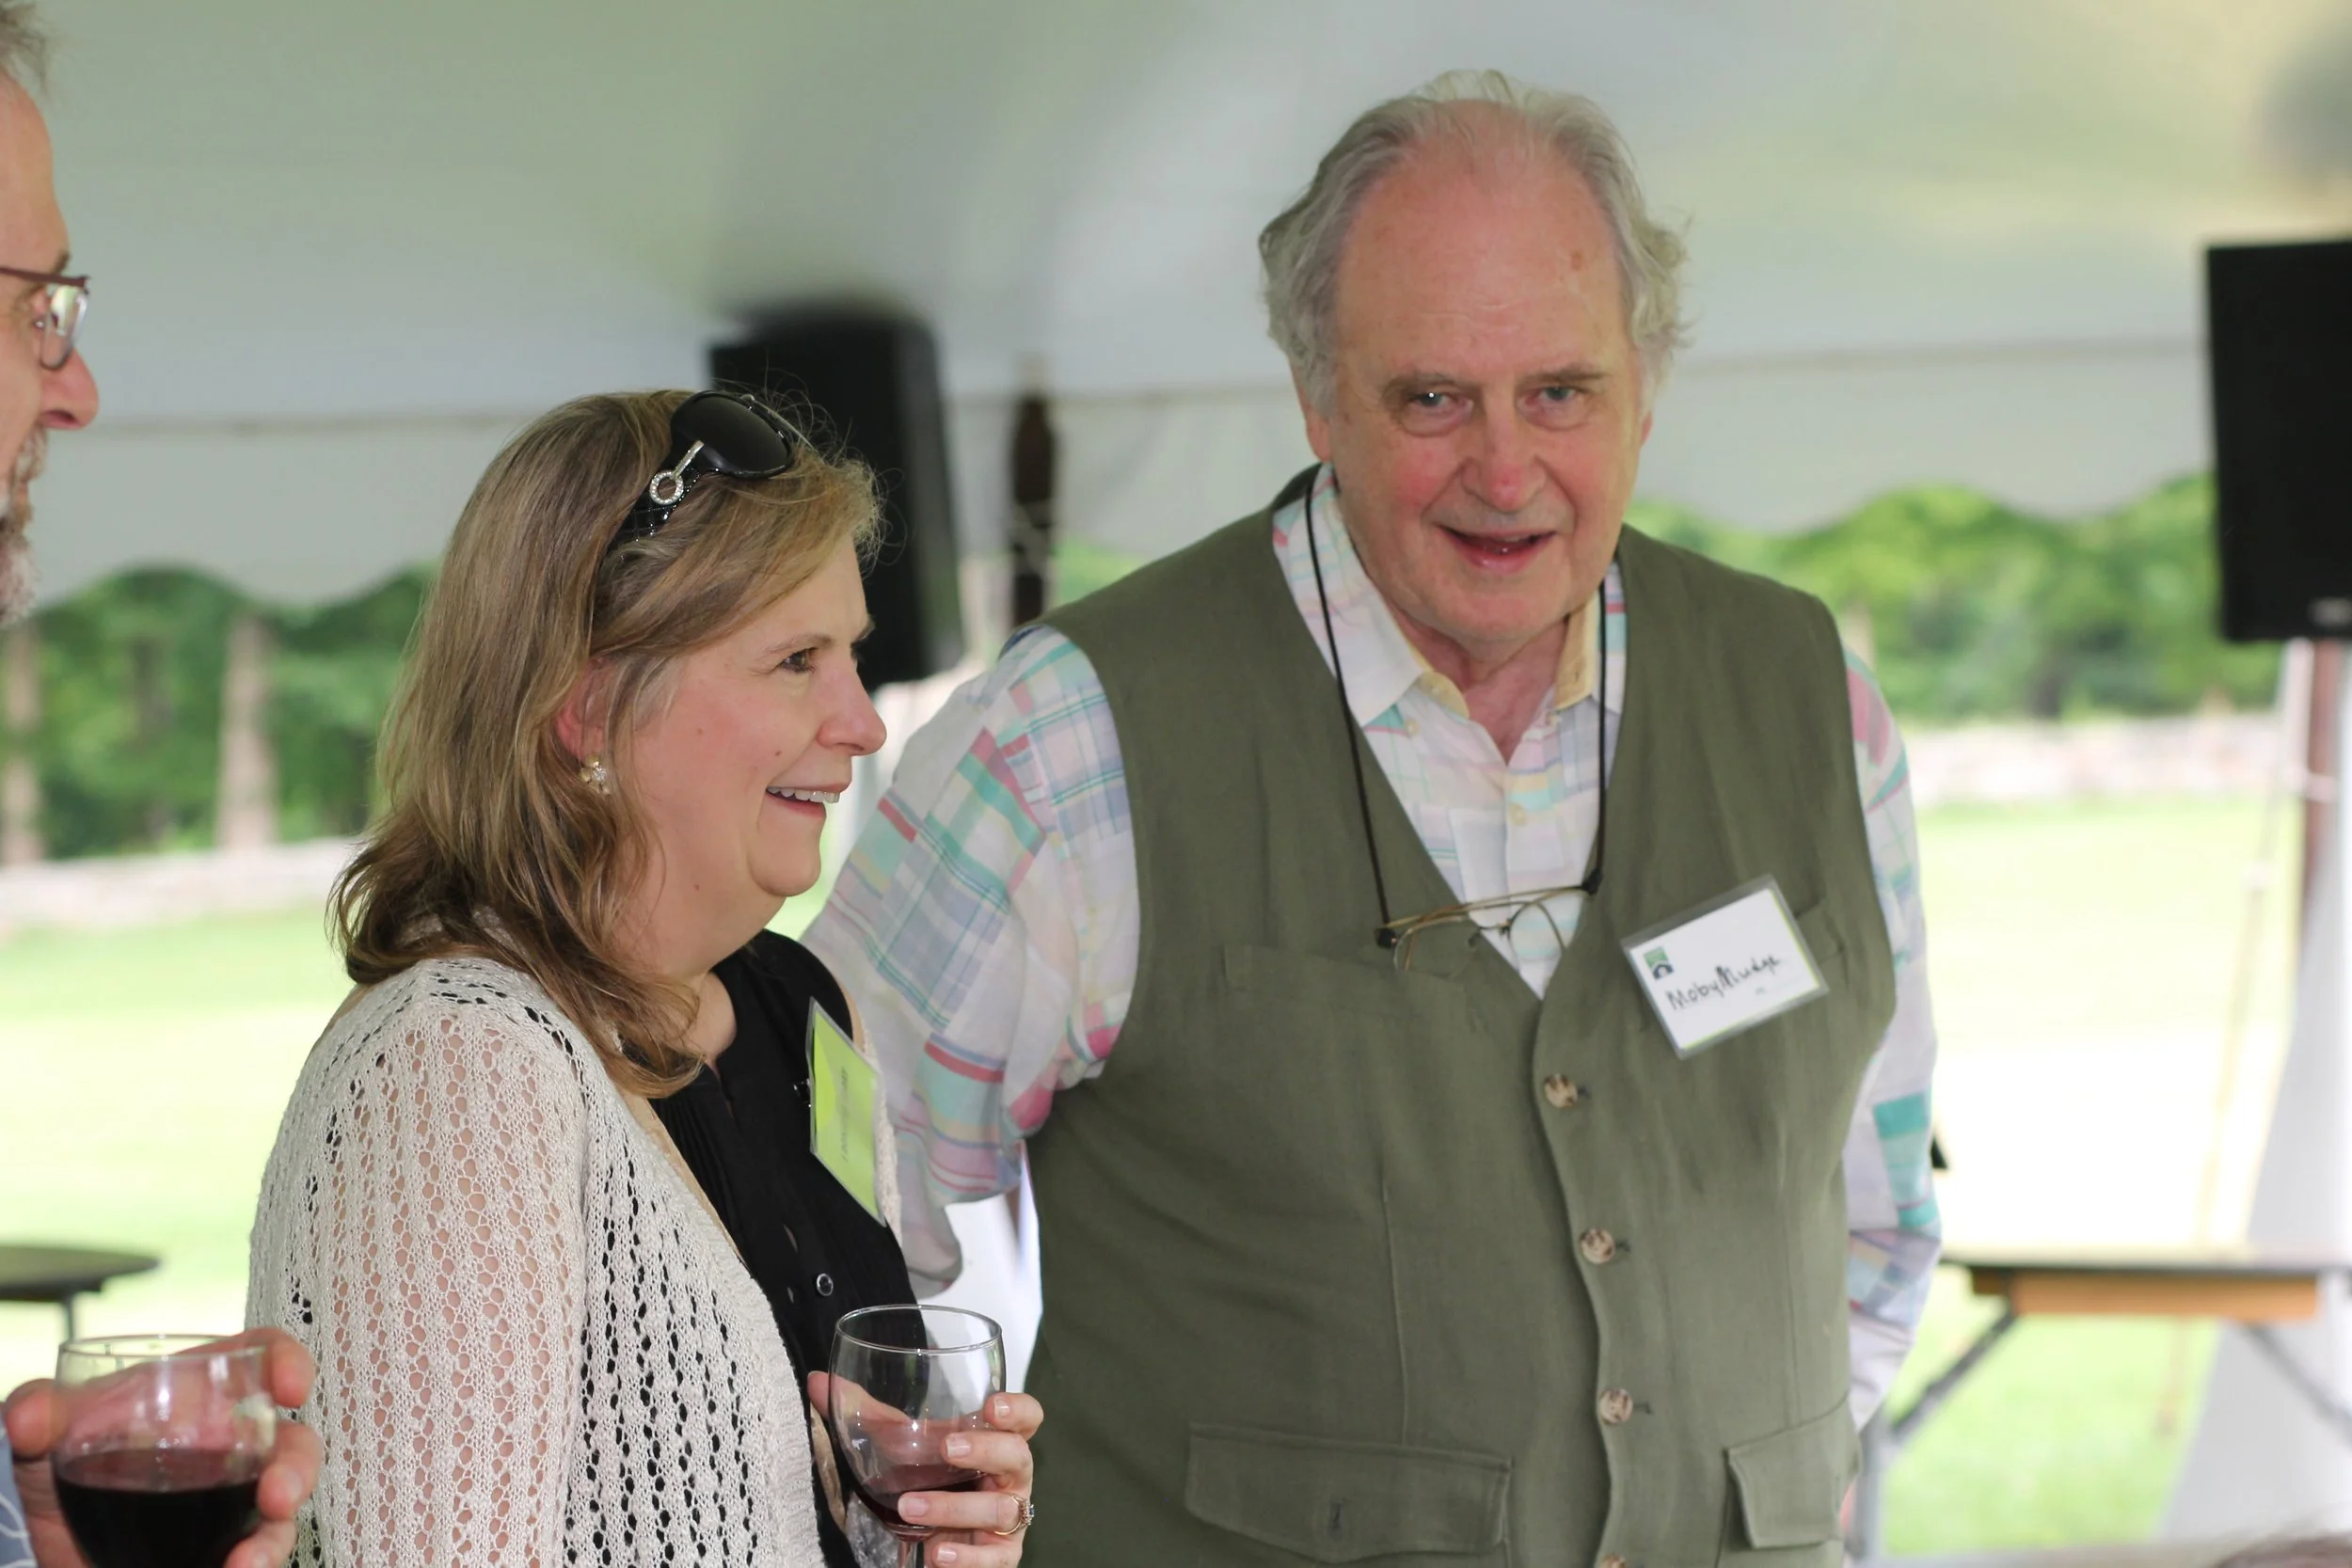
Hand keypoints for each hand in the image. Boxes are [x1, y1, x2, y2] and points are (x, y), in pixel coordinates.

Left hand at [5, 1329, 321, 1567]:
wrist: (49, 1549)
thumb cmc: (57, 1471)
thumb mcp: (43, 1436)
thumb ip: (37, 1413)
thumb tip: (28, 1419)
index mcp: (200, 1396)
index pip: (261, 1359)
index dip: (289, 1363)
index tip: (293, 1386)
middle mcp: (228, 1445)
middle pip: (291, 1441)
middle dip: (296, 1468)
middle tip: (277, 1496)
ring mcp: (231, 1499)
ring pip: (282, 1507)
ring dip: (276, 1534)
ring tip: (248, 1562)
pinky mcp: (226, 1546)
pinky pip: (258, 1552)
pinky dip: (256, 1562)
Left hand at [808, 1373, 1041, 1566]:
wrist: (939, 1538)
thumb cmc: (930, 1480)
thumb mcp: (901, 1446)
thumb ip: (866, 1414)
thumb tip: (815, 1382)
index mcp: (996, 1441)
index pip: (1027, 1417)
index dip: (1017, 1409)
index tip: (991, 1405)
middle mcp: (1011, 1478)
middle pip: (1018, 1457)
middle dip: (986, 1451)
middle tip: (947, 1449)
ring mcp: (1010, 1519)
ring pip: (1001, 1511)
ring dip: (955, 1507)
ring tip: (911, 1508)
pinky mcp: (1001, 1557)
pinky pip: (994, 1559)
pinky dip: (967, 1558)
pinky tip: (937, 1553)